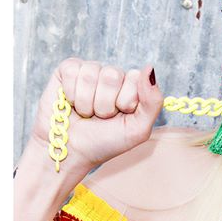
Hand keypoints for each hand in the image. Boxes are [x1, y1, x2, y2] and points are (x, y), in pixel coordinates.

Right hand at [31, 59, 162, 169]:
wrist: (72, 153)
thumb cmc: (105, 142)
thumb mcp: (137, 129)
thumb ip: (152, 101)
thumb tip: (149, 67)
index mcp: (132, 86)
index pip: (135, 77)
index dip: (126, 101)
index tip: (120, 115)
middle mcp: (113, 76)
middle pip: (112, 75)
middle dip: (105, 104)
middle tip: (100, 117)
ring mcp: (91, 70)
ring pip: (91, 75)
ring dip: (86, 103)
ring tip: (86, 113)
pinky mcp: (68, 70)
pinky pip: (73, 71)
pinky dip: (71, 94)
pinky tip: (71, 103)